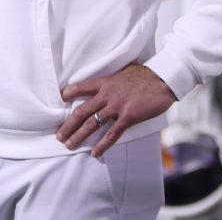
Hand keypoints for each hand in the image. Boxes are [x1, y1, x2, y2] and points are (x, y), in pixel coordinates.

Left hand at [56, 64, 175, 156]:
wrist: (162, 79)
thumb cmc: (146, 75)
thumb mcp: (125, 70)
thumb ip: (115, 76)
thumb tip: (113, 75)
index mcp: (105, 82)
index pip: (80, 87)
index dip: (68, 94)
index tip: (59, 101)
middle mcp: (107, 95)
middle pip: (81, 111)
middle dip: (68, 125)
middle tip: (59, 135)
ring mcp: (116, 106)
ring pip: (92, 124)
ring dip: (78, 136)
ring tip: (69, 145)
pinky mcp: (128, 117)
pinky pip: (111, 134)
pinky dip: (102, 145)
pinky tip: (94, 153)